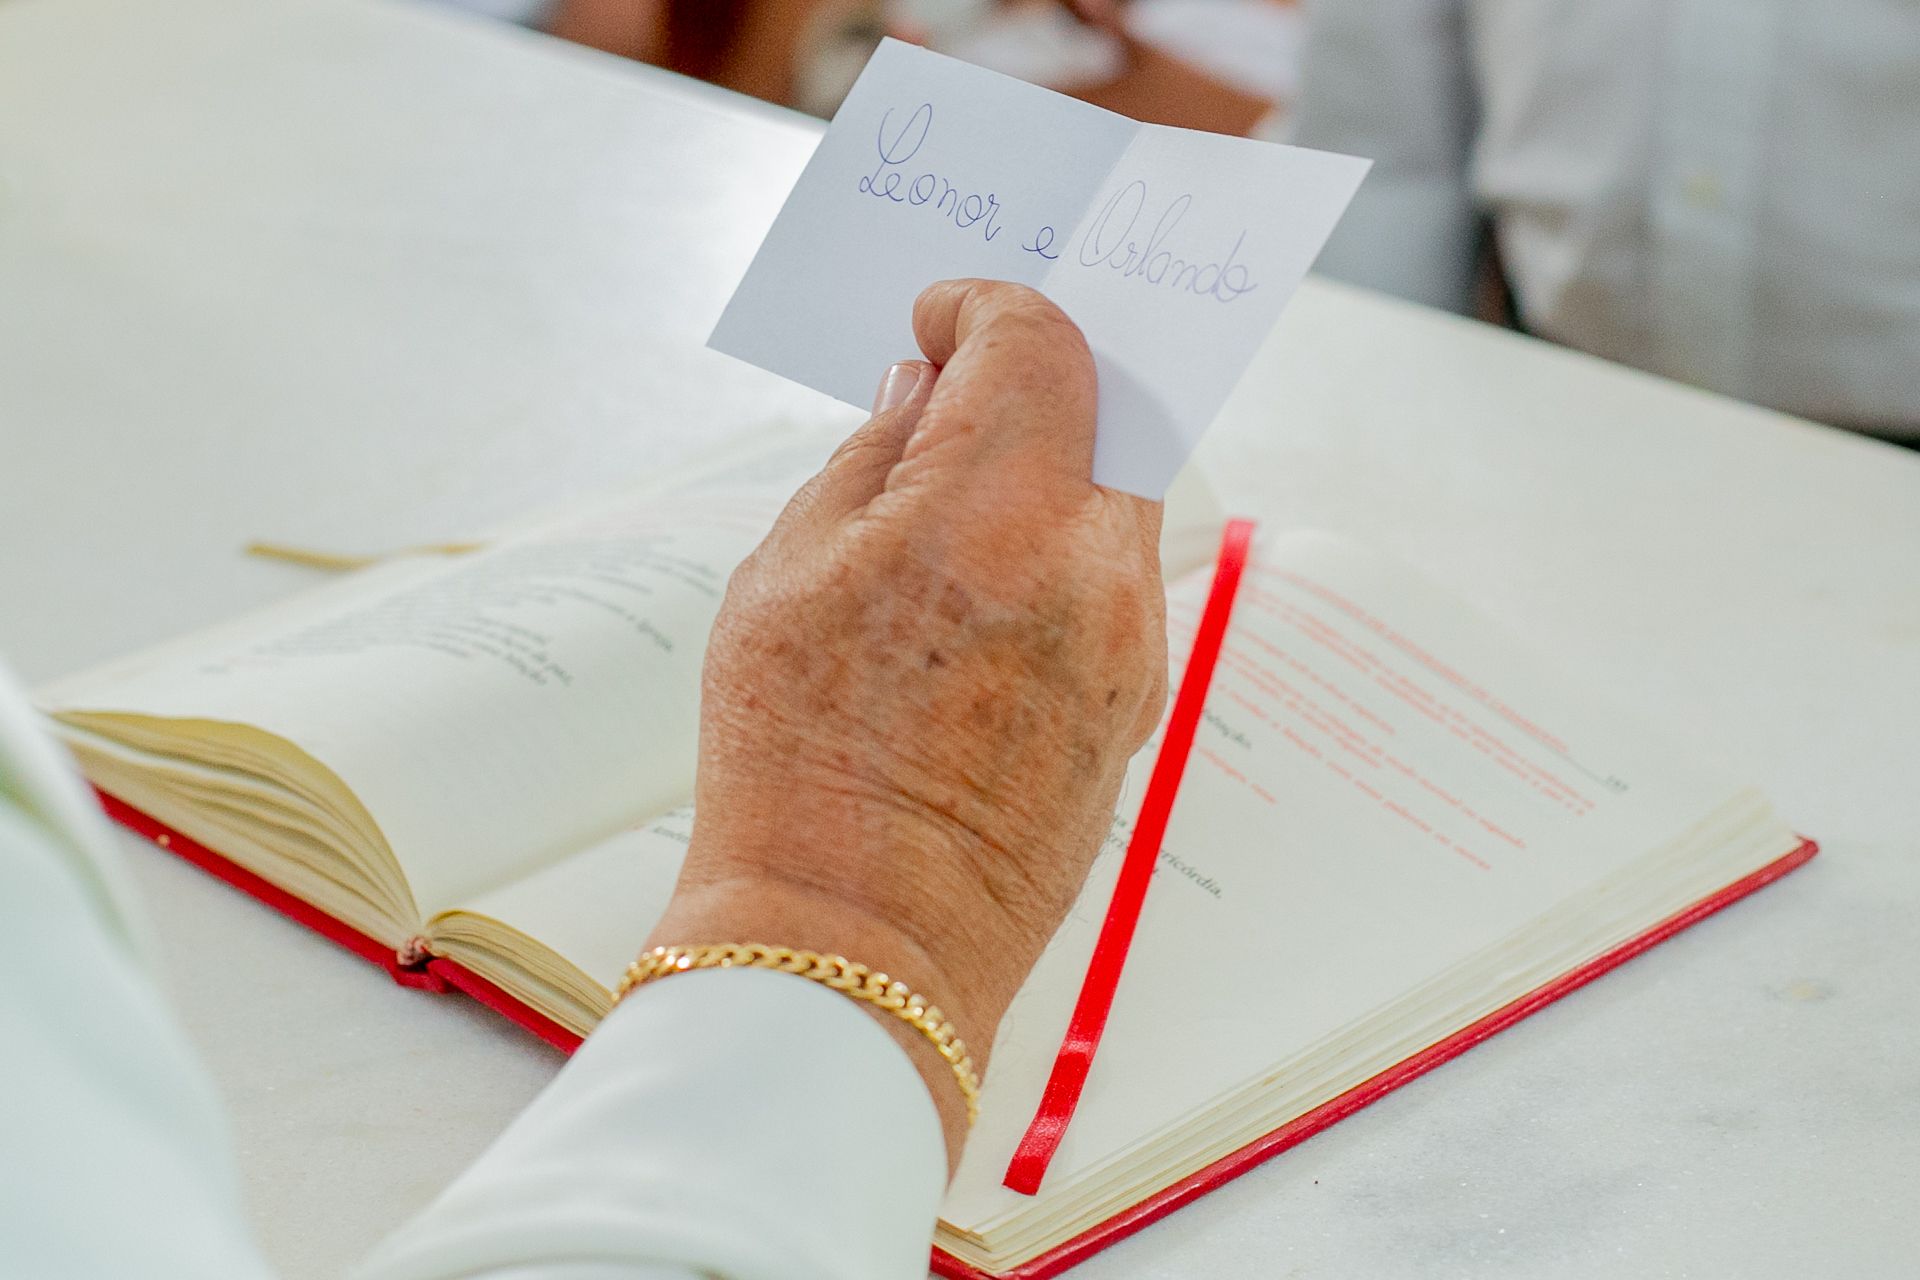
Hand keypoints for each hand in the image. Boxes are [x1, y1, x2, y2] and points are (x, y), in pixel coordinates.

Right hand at [650, 280, 1166, 1163]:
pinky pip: (1116, 574)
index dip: (987, 306)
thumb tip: (924, 392)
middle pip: (1103, 405)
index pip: (1037, 343)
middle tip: (956, 388)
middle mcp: (1091, 568)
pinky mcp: (1141, 697)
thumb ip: (872, 459)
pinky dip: (1065, 541)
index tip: (942, 317)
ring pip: (1119, 490)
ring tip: (962, 489)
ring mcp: (1132, 640)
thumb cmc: (794, 764)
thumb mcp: (786, 575)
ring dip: (1053, 461)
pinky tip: (990, 575)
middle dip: (1032, 377)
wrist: (858, 938)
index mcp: (991, 516)